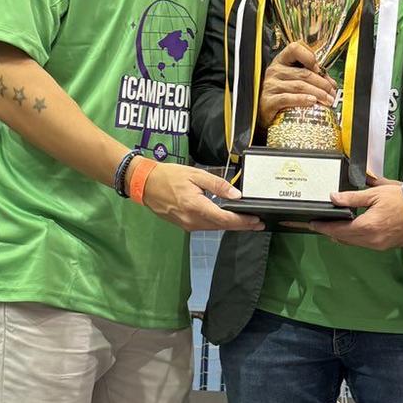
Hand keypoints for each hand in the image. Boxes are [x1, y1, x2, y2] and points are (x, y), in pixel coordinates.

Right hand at [141, 162, 262, 232]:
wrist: (145, 184)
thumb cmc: (168, 176)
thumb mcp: (195, 174)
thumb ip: (217, 184)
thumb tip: (235, 194)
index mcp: (195, 206)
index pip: (224, 218)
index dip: (243, 221)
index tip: (256, 221)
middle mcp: (192, 220)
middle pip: (222, 226)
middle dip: (241, 225)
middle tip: (258, 223)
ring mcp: (187, 225)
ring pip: (214, 228)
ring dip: (230, 226)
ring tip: (246, 222)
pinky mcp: (184, 226)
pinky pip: (206, 227)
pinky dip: (218, 224)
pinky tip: (226, 219)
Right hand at [259, 40, 336, 125]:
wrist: (266, 111)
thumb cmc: (283, 94)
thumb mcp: (296, 80)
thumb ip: (313, 77)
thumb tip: (332, 84)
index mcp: (282, 61)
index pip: (295, 48)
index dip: (309, 56)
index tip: (319, 69)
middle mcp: (275, 70)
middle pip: (303, 73)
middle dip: (322, 83)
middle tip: (332, 92)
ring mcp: (271, 85)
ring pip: (299, 86)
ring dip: (317, 93)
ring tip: (327, 100)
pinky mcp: (269, 101)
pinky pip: (288, 98)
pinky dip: (302, 99)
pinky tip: (312, 102)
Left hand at [315, 180, 402, 249]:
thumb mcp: (375, 193)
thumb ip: (352, 197)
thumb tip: (334, 198)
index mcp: (367, 227)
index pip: (339, 229)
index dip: (324, 226)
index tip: (313, 223)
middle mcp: (372, 240)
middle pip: (345, 239)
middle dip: (331, 232)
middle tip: (321, 225)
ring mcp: (380, 245)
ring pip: (355, 243)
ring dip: (344, 236)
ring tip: (334, 228)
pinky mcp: (387, 246)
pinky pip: (366, 244)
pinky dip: (357, 238)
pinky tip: (354, 231)